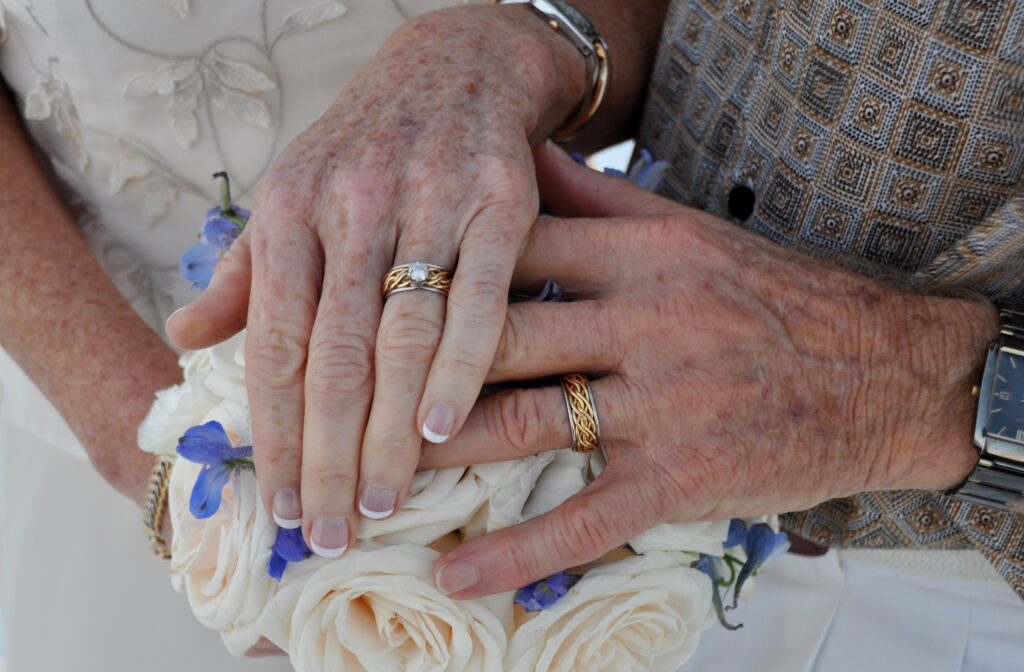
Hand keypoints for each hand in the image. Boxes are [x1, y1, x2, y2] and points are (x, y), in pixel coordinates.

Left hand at [165, 5, 586, 554]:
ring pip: (401, 336)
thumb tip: (184, 338)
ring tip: (377, 503)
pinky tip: (442, 428)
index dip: (274, 432)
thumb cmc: (367, 146)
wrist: (458, 66)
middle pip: (334, 354)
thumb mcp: (292, 193)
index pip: (275, 342)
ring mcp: (429, 202)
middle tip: (326, 531)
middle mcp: (353, 206)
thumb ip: (245, 273)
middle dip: (327, 455)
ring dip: (388, 431)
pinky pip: (481, 297)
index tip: (277, 504)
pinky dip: (462, 366)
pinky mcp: (499, 202)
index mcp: (290, 210)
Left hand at [422, 142, 997, 597]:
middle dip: (412, 369)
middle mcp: (645, 322)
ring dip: (440, 453)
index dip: (431, 273)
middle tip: (342, 394)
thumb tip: (523, 158)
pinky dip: (514, 554)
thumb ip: (601, 197)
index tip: (370, 295)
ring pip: (524, 425)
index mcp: (642, 254)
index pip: (509, 252)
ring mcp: (663, 404)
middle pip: (498, 340)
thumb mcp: (691, 230)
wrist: (889, 372)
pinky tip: (456, 573)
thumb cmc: (781, 298)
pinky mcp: (683, 477)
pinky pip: (582, 519)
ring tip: (372, 475)